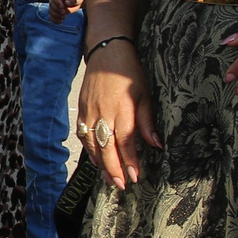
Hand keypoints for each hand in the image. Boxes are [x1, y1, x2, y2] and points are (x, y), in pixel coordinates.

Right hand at [47, 0, 83, 23]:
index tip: (62, 7)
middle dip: (58, 11)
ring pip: (51, 12)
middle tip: (64, 14)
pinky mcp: (54, 12)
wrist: (77, 1)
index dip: (57, 2)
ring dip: (57, 16)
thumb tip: (66, 3)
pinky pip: (51, 17)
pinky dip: (55, 20)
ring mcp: (53, 6)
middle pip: (52, 6)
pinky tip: (60, 21)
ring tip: (64, 17)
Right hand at [77, 44, 160, 186]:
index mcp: (122, 109)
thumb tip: (156, 145)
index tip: (135, 176)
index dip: (129, 161)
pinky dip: (89, 151)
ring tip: (110, 179)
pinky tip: (96, 161)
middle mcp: (103, 113)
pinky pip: (83, 135)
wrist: (106, 52)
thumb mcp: (144, 94)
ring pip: (92, 145)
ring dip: (101, 164)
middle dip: (114, 169)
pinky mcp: (81, 110)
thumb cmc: (128, 73)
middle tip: (122, 185)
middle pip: (106, 148)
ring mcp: (89, 112)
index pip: (125, 141)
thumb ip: (147, 122)